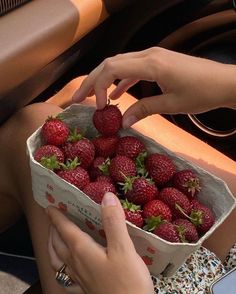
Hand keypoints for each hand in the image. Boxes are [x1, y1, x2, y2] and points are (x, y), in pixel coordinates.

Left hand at [47, 192, 153, 293]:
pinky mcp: (86, 289)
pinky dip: (61, 268)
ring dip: (53, 246)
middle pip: (57, 244)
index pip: (65, 230)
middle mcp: (76, 264)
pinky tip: (65, 268)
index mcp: (82, 251)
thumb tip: (106, 197)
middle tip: (52, 218)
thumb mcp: (123, 249)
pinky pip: (66, 277)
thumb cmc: (128, 282)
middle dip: (53, 229)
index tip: (49, 207)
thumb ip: (113, 222)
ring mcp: (79, 279)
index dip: (56, 217)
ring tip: (53, 238)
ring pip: (57, 260)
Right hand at [72, 47, 235, 127]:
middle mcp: (149, 55)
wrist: (225, 82)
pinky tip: (117, 95)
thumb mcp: (171, 105)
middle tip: (78, 98)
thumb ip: (144, 110)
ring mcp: (153, 56)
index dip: (98, 87)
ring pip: (119, 64)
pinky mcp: (158, 62)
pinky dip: (121, 81)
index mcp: (151, 64)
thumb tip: (122, 123)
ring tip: (92, 97)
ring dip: (104, 80)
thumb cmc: (202, 93)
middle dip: (92, 81)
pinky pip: (133, 68)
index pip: (112, 69)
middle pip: (110, 63)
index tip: (98, 108)